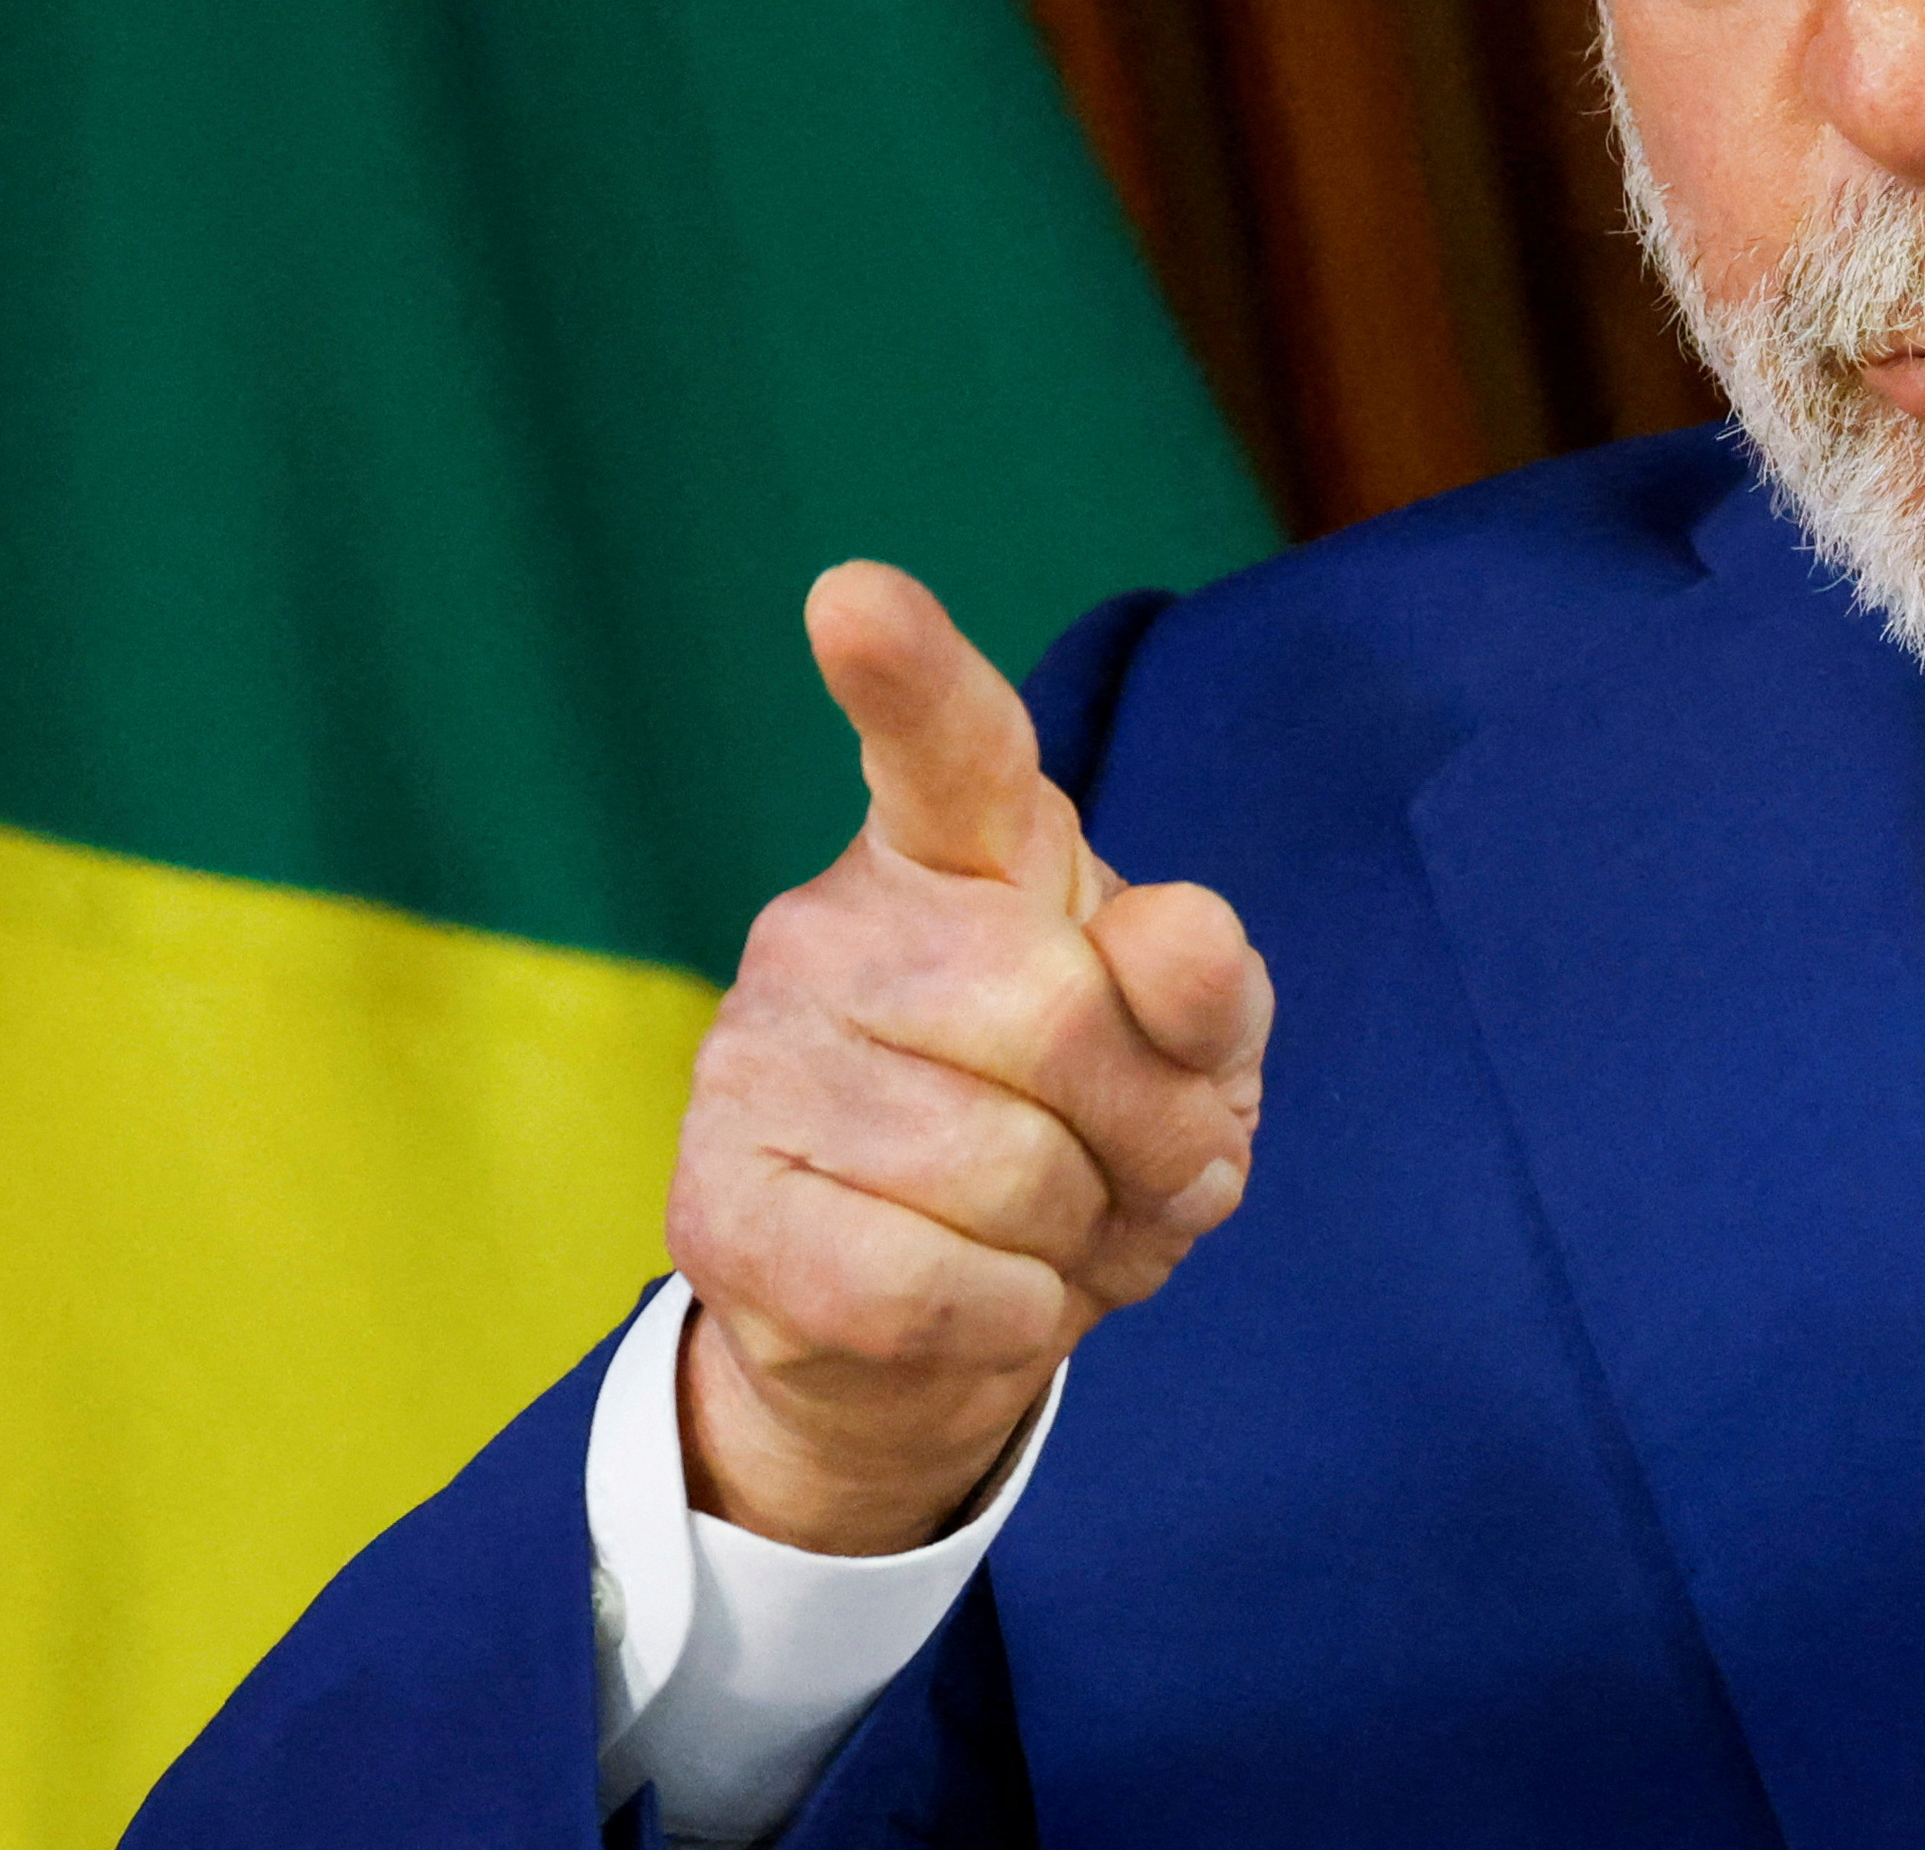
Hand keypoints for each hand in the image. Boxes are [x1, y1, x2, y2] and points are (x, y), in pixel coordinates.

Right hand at [665, 562, 1269, 1553]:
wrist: (944, 1327)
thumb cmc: (1085, 1137)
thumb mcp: (1196, 1056)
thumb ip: (1209, 986)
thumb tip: (1180, 937)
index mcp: (960, 844)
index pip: (946, 740)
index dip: (906, 670)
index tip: (853, 597)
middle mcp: (832, 921)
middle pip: (1061, 1020)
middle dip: (1154, 1133)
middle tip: (1143, 1171)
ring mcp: (753, 1056)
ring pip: (1005, 1171)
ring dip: (1083, 1240)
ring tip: (1053, 1235)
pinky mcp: (715, 1206)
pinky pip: (926, 1285)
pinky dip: (1009, 1319)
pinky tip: (987, 1298)